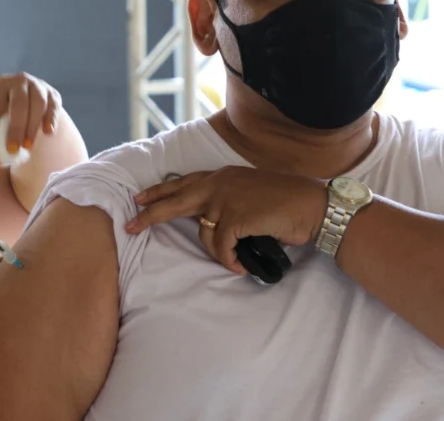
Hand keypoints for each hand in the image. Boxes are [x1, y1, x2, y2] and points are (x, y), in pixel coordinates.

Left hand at [0, 72, 61, 164]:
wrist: (30, 107)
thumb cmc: (5, 116)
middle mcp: (19, 81)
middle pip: (19, 102)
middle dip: (16, 127)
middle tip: (13, 150)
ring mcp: (38, 86)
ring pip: (38, 103)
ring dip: (32, 126)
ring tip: (27, 148)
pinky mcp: (53, 95)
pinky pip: (53, 106)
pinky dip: (51, 119)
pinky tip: (48, 133)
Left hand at [125, 167, 326, 274]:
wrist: (313, 205)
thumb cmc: (287, 203)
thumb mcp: (250, 194)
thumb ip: (229, 201)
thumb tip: (211, 223)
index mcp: (222, 176)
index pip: (183, 183)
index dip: (160, 192)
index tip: (140, 199)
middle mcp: (220, 183)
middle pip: (174, 200)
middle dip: (150, 214)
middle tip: (130, 225)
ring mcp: (226, 198)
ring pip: (204, 234)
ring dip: (218, 253)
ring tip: (234, 260)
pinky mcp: (235, 216)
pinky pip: (221, 246)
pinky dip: (228, 260)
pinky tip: (239, 266)